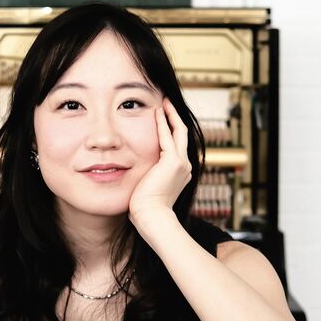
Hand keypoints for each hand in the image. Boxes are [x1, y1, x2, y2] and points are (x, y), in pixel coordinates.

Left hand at [128, 98, 191, 228]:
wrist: (152, 217)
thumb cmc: (145, 209)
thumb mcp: (148, 190)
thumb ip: (147, 180)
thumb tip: (136, 179)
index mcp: (180, 174)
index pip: (177, 147)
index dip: (171, 132)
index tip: (163, 121)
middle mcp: (185, 167)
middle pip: (182, 136)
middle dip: (174, 119)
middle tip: (166, 104)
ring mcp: (182, 163)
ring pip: (178, 132)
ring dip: (170, 116)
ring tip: (163, 103)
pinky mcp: (173, 161)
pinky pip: (167, 136)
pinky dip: (162, 123)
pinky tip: (157, 112)